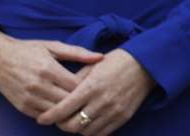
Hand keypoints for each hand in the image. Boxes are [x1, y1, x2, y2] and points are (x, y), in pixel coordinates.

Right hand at [0, 28, 103, 119]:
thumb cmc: (28, 50)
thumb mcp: (53, 46)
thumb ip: (78, 52)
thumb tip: (101, 57)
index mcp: (48, 69)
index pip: (76, 86)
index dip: (88, 87)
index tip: (95, 84)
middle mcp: (38, 86)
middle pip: (68, 101)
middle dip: (80, 100)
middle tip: (91, 97)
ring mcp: (29, 99)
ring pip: (56, 112)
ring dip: (68, 110)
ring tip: (79, 104)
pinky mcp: (22, 108)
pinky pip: (44, 116)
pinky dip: (55, 114)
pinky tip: (63, 107)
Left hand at [37, 48, 154, 135]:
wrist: (147, 64)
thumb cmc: (117, 61)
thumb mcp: (94, 65)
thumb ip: (75, 80)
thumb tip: (59, 93)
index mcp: (92, 86)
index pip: (63, 109)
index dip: (49, 117)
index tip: (42, 119)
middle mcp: (102, 101)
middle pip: (72, 125)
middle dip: (61, 124)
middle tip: (58, 119)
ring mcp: (114, 111)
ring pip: (85, 132)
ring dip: (76, 128)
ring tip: (74, 120)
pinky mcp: (123, 117)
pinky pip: (101, 133)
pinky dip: (91, 131)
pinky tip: (88, 123)